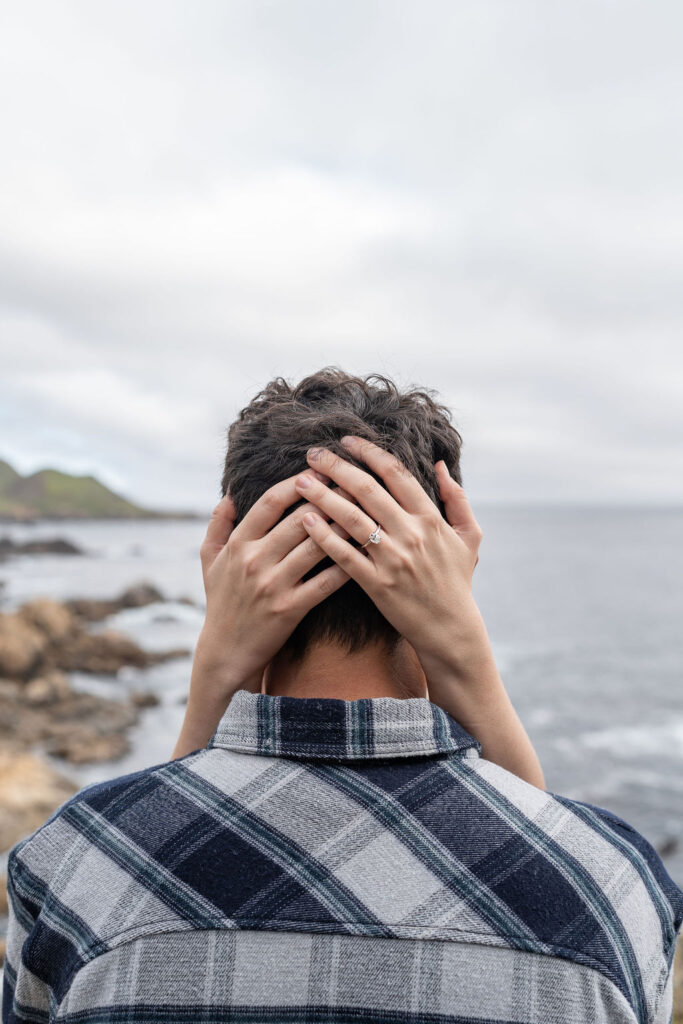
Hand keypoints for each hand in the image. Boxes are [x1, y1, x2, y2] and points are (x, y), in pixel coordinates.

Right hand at [197, 468, 353, 692]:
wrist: (224, 653)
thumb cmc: (221, 603)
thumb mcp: (209, 561)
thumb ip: (218, 524)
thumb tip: (230, 492)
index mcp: (238, 544)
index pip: (271, 502)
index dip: (297, 482)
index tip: (320, 469)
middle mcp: (255, 561)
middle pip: (300, 519)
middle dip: (330, 497)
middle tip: (355, 483)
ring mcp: (273, 585)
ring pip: (316, 546)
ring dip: (344, 526)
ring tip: (366, 511)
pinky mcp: (290, 609)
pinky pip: (325, 582)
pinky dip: (346, 565)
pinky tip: (365, 552)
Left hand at [293, 436, 483, 680]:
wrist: (451, 630)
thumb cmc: (457, 582)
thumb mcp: (470, 537)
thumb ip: (456, 499)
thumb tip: (440, 466)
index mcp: (431, 519)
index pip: (396, 474)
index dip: (369, 453)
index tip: (346, 441)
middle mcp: (412, 535)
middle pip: (368, 490)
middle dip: (338, 467)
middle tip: (312, 454)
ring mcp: (394, 560)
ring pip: (352, 519)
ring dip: (323, 496)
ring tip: (301, 481)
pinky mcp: (378, 585)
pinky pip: (345, 555)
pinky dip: (324, 536)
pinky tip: (305, 520)